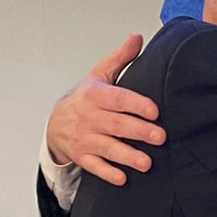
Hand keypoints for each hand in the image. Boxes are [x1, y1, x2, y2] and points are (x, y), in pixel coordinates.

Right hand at [45, 35, 164, 184]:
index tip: (154, 111)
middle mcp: (90, 118)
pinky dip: (107, 173)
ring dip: (127, 156)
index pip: (117, 99)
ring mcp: (85, 138)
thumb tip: (137, 38)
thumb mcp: (99, 75)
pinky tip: (122, 178)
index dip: (135, 104)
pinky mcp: (82, 156)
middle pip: (116, 125)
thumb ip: (120, 59)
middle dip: (138, 131)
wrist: (56, 124)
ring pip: (107, 148)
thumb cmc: (86, 99)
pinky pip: (94, 167)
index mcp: (96, 96)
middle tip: (161, 137)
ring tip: (147, 163)